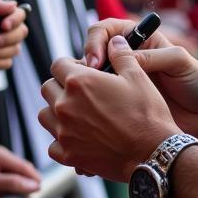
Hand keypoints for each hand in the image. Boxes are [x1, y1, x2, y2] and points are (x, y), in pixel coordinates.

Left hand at [41, 35, 179, 180]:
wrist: (152, 154)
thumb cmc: (147, 114)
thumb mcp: (137, 76)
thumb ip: (121, 54)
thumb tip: (114, 41)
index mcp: (79, 82)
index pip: (57, 64)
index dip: (69, 66)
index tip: (80, 72)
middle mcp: (66, 105)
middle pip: (47, 88)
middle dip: (60, 87)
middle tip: (80, 93)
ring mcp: (64, 132)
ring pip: (45, 115)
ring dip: (56, 112)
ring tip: (77, 115)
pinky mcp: (68, 156)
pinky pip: (52, 145)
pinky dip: (61, 141)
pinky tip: (77, 138)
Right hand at [82, 19, 197, 139]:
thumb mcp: (178, 61)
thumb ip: (151, 55)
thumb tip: (119, 54)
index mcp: (139, 41)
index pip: (104, 31)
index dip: (95, 42)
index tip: (96, 60)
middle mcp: (127, 59)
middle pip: (91, 55)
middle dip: (85, 65)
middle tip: (88, 81)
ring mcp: (123, 83)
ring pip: (90, 81)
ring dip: (85, 88)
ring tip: (89, 100)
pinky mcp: (123, 105)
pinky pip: (100, 103)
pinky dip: (93, 107)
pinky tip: (96, 115)